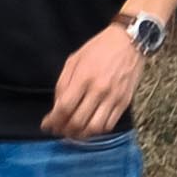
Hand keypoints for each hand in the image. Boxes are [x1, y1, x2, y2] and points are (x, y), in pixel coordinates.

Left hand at [43, 25, 141, 139]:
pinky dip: (97, 131)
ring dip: (80, 135)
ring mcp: (114, 97)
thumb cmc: (99, 49)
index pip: (64, 108)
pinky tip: (90, 126)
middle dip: (64, 130)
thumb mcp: (74, 60)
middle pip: (77, 121)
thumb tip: (57, 107)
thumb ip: (63, 83)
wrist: (129, 42)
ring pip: (94, 128)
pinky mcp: (125, 102)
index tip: (47, 125)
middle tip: (58, 130)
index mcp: (83, 77)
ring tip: (73, 132)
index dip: (53, 121)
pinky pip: (109, 125)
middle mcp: (99, 90)